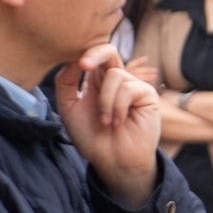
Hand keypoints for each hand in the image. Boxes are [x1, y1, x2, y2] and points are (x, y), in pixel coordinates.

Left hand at [56, 44, 160, 206]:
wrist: (111, 161)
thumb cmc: (92, 138)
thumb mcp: (69, 108)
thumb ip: (66, 82)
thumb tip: (71, 60)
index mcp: (97, 81)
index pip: (91, 56)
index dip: (82, 53)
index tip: (73, 63)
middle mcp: (115, 81)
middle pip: (109, 51)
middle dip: (95, 54)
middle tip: (84, 66)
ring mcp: (132, 86)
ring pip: (115, 75)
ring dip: (105, 102)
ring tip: (106, 121)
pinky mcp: (147, 95)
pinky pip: (128, 88)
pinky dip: (118, 107)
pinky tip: (119, 122)